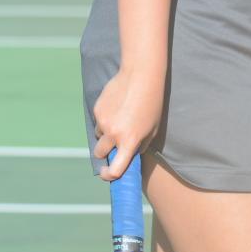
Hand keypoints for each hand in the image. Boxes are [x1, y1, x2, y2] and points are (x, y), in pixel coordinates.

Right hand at [90, 66, 164, 181]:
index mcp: (129, 141)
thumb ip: (140, 146)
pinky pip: (98, 120)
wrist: (140, 76)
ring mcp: (103, 121)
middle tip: (113, 145)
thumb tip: (130, 155)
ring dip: (105, 133)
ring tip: (120, 118)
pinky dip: (104, 118)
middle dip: (104, 152)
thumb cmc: (152, 103)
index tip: (107, 173)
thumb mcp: (152, 129)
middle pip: (99, 153)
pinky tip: (116, 106)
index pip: (115, 169)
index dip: (109, 175)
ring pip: (98, 135)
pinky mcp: (97, 109)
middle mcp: (114, 134)